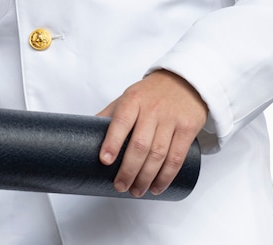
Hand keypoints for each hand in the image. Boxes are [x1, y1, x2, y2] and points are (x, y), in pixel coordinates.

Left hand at [96, 69, 207, 196]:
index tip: (105, 161)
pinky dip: (166, 176)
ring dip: (146, 177)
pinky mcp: (188, 128)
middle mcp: (152, 109)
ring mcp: (171, 119)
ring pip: (158, 154)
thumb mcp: (128, 97)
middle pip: (140, 145)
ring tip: (136, 190)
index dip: (112, 142)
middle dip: (128, 170)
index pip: (121, 122)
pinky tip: (157, 186)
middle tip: (120, 186)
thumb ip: (110, 115)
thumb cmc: (150, 93)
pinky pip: (176, 157)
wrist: (184, 81)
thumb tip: (85, 135)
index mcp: (133, 100)